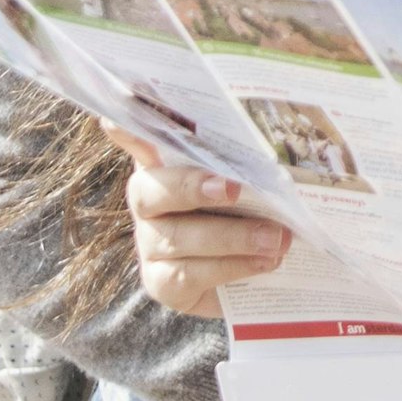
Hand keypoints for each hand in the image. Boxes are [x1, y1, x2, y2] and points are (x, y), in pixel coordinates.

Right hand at [108, 121, 287, 319]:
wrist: (258, 275)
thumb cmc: (254, 212)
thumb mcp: (255, 183)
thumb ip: (250, 162)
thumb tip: (284, 142)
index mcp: (166, 164)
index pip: (139, 139)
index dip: (126, 130)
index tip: (117, 119)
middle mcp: (149, 201)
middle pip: (150, 190)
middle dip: (191, 188)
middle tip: (235, 189)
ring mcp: (150, 243)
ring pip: (177, 238)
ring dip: (232, 237)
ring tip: (275, 238)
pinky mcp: (161, 282)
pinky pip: (188, 274)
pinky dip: (231, 267)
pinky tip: (264, 263)